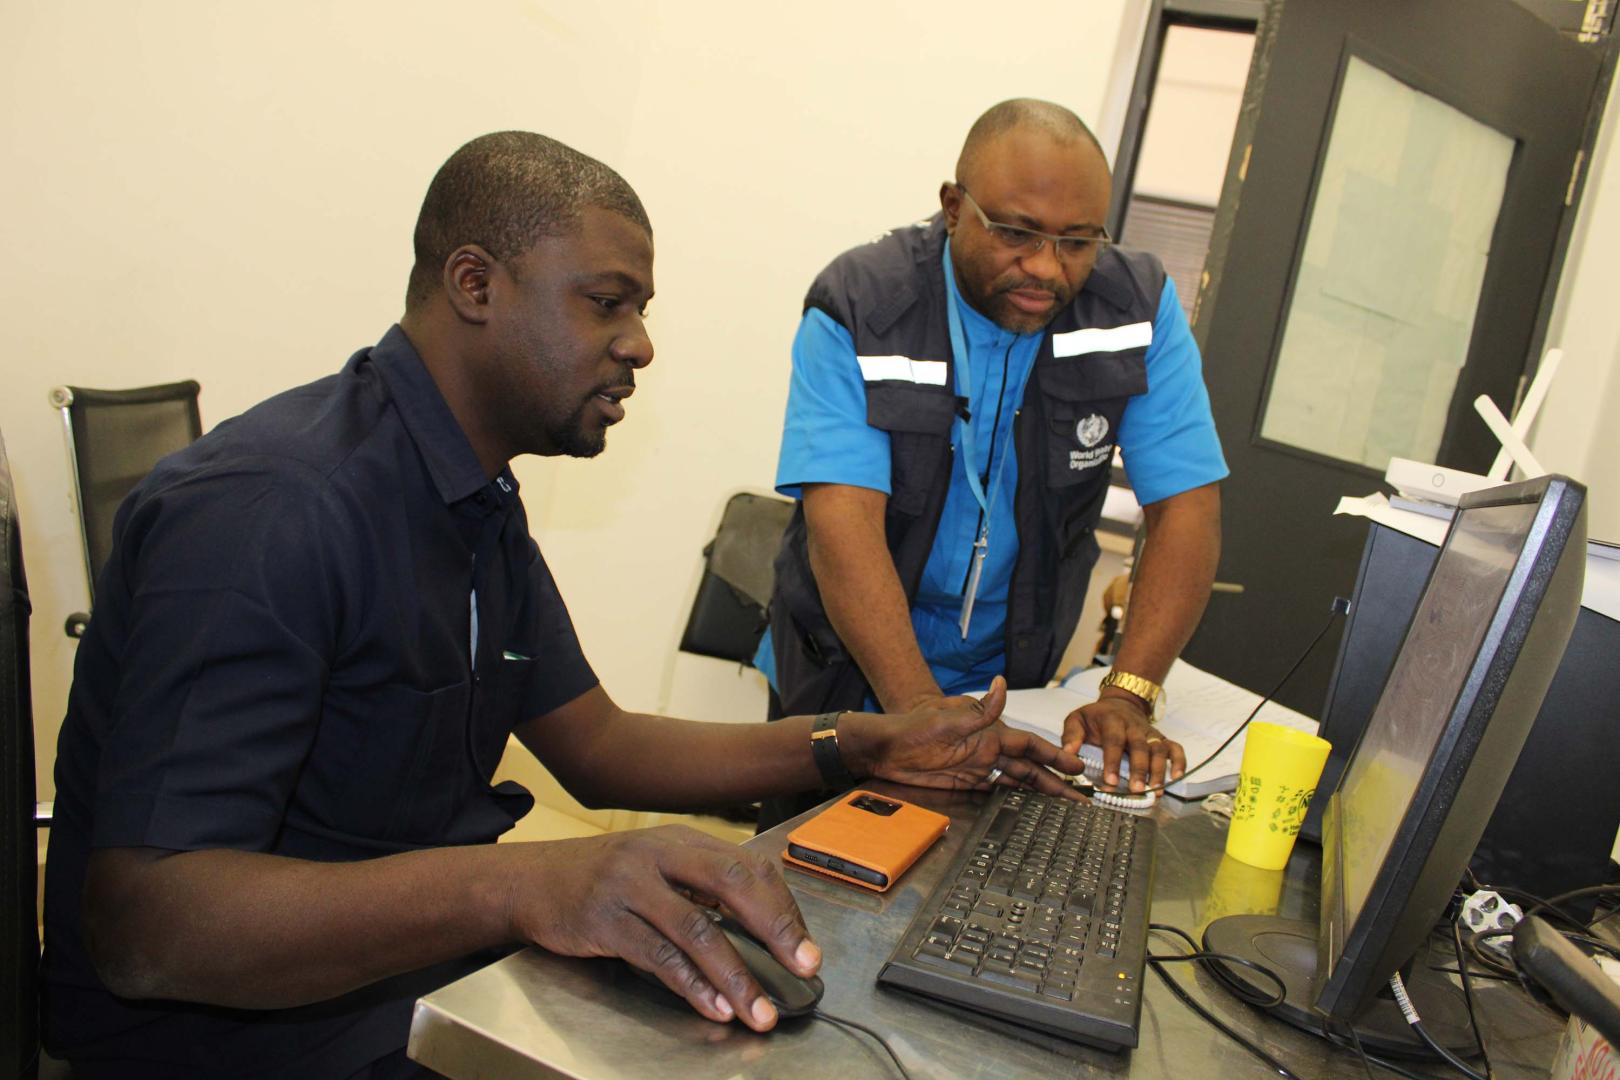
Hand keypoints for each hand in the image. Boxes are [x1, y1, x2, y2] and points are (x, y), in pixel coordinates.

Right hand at [506, 825, 817, 1030]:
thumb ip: (702, 888)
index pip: (748, 866)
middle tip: (804, 966)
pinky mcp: (605, 920)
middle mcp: (660, 854)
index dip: (783, 907)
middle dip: (776, 929)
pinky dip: (690, 985)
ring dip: (735, 975)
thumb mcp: (656, 867)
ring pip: (697, 930)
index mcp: (682, 840)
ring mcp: (631, 886)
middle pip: (732, 885)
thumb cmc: (603, 878)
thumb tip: (765, 927)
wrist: (530, 881)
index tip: (806, 946)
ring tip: (758, 1010)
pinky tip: (712, 1006)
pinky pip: (657, 956)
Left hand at [848, 677, 1087, 799]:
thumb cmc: (913, 730)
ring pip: (1018, 781)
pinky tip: (1032, 808)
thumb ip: (979, 711)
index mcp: (988, 734)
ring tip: (1065, 805)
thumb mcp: (946, 720)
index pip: (1029, 745)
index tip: (1076, 766)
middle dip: (1056, 780)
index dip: (1053, 755)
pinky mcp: (966, 781)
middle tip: (1081, 796)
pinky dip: (1017, 799)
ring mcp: (979, 767)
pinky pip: (998, 791)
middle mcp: (989, 750)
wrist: (885, 749)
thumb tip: (1002, 683)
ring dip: (1041, 792)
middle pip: (1030, 767)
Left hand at [1062, 696, 1185, 791]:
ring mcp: (1150, 733)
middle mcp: (1134, 727)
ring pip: (1159, 750)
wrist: (1120, 704)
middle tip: (1137, 790)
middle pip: (1139, 747)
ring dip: (1159, 770)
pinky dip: (1179, 761)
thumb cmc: (1097, 717)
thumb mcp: (1077, 719)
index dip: (1112, 761)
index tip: (1110, 781)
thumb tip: (1067, 753)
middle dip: (1139, 770)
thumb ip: (1071, 735)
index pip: (1113, 741)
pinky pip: (1175, 748)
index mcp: (1112, 721)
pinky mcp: (1161, 739)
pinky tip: (1176, 777)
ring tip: (1156, 791)